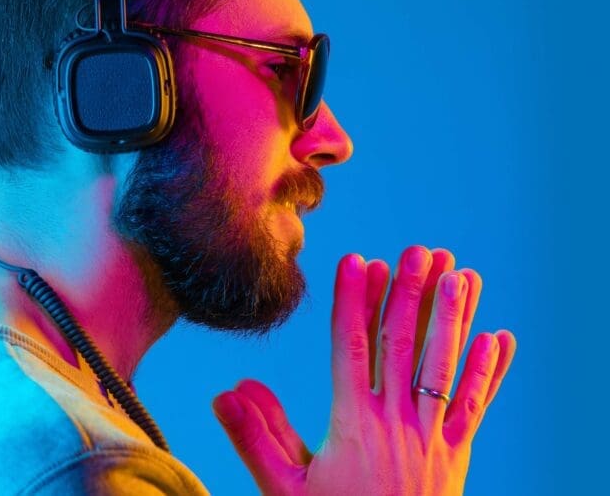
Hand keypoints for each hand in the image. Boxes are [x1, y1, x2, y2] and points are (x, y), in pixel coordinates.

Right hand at [212, 246, 516, 494]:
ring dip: (453, 317)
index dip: (354, 302)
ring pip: (445, 366)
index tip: (357, 261)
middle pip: (404, 347)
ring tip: (459, 274)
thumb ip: (255, 437)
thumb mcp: (285, 488)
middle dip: (411, 294)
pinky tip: (497, 338)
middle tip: (417, 250)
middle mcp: (396, 423)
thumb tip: (225, 391)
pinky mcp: (456, 455)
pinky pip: (474, 406)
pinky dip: (487, 371)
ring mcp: (432, 438)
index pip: (351, 349)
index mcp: (353, 425)